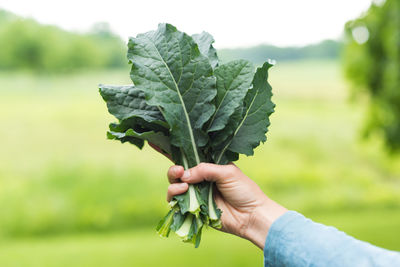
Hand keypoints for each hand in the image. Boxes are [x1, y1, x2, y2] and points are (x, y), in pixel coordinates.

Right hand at [166, 163, 287, 248]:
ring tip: (184, 187)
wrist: (251, 216)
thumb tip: (184, 175)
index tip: (175, 156)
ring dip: (174, 185)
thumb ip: (205, 170)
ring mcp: (196, 195)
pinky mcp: (194, 210)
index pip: (190, 160)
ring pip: (175, 187)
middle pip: (179, 174)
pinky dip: (175, 198)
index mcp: (209, 168)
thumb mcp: (227, 172)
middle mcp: (200, 180)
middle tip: (179, 172)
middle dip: (174, 171)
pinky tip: (182, 194)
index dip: (181, 157)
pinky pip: (177, 204)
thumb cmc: (244, 191)